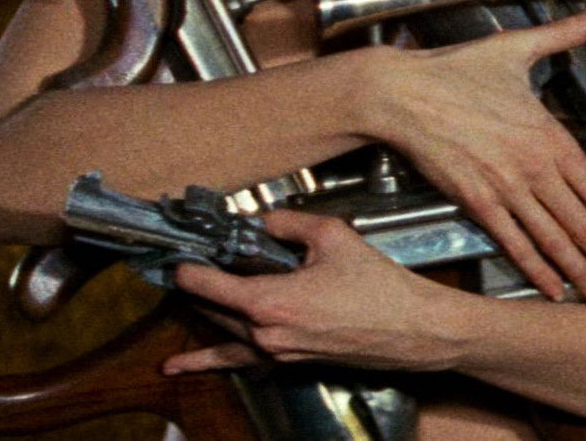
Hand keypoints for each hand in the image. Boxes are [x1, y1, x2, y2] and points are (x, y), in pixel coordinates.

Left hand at [164, 210, 469, 373]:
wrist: (412, 330)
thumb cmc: (379, 287)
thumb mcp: (332, 236)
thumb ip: (288, 223)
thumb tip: (263, 219)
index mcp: (270, 301)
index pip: (208, 282)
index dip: (186, 264)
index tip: (173, 250)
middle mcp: (265, 333)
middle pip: (209, 306)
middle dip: (194, 281)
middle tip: (181, 259)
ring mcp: (275, 352)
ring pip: (221, 329)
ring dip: (201, 308)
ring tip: (179, 290)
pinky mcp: (287, 361)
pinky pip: (235, 361)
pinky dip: (204, 360)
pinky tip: (177, 366)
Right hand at [365, 4, 585, 303]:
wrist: (402, 93)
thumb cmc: (457, 70)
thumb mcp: (517, 46)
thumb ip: (566, 33)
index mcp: (549, 135)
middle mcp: (532, 167)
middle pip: (581, 224)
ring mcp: (504, 188)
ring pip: (552, 240)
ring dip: (580, 273)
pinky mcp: (475, 201)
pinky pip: (513, 242)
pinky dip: (535, 269)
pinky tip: (551, 287)